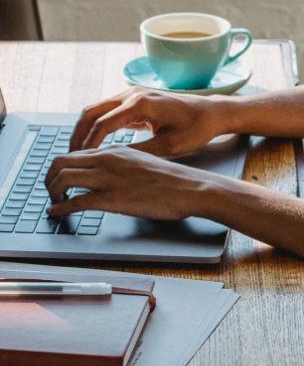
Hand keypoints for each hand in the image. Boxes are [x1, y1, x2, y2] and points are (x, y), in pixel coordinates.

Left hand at [45, 146, 212, 222]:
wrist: (192, 188)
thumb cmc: (173, 181)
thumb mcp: (143, 163)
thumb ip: (122, 166)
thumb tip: (108, 176)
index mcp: (114, 151)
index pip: (74, 153)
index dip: (60, 168)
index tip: (58, 180)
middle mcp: (107, 161)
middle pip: (60, 162)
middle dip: (49, 179)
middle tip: (50, 192)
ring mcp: (110, 179)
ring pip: (63, 179)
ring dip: (52, 193)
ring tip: (54, 204)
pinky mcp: (114, 199)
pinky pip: (77, 201)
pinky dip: (61, 208)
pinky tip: (57, 214)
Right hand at [68, 88, 229, 156]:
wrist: (211, 113)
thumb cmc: (196, 129)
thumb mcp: (169, 147)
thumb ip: (140, 152)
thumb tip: (113, 162)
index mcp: (141, 104)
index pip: (103, 123)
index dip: (89, 143)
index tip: (80, 160)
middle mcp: (132, 94)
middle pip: (91, 112)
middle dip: (78, 134)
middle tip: (70, 156)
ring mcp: (132, 94)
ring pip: (96, 109)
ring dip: (85, 129)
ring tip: (78, 152)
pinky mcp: (134, 100)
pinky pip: (107, 111)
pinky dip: (97, 126)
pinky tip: (93, 144)